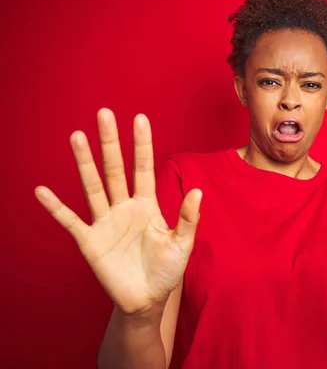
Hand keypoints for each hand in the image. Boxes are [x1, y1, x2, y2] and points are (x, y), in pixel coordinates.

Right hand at [35, 108, 201, 315]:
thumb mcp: (182, 244)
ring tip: (76, 137)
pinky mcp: (90, 241)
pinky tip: (42, 191)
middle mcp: (124, 207)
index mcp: (148, 205)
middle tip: (104, 113)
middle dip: (111, 142)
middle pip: (115, 169)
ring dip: (85, 163)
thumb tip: (198, 191)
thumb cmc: (166, 270)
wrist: (146, 299)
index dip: (142, 145)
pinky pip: (71, 221)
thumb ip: (188, 218)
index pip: (144, 168)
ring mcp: (106, 222)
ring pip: (93, 186)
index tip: (140, 118)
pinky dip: (56, 208)